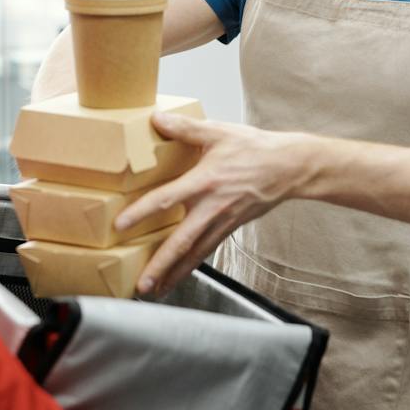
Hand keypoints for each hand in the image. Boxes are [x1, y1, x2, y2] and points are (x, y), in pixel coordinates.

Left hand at [115, 113, 311, 295]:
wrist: (289, 167)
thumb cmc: (255, 149)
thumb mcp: (219, 132)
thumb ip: (185, 127)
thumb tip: (156, 118)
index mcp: (205, 182)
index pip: (167, 199)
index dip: (142, 212)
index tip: (120, 226)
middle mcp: (212, 207)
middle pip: (181, 242)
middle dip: (159, 265)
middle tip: (141, 284)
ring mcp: (222, 221)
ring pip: (194, 254)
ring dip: (173, 274)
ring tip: (154, 291)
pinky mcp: (230, 228)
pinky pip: (207, 251)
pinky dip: (190, 266)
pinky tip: (178, 275)